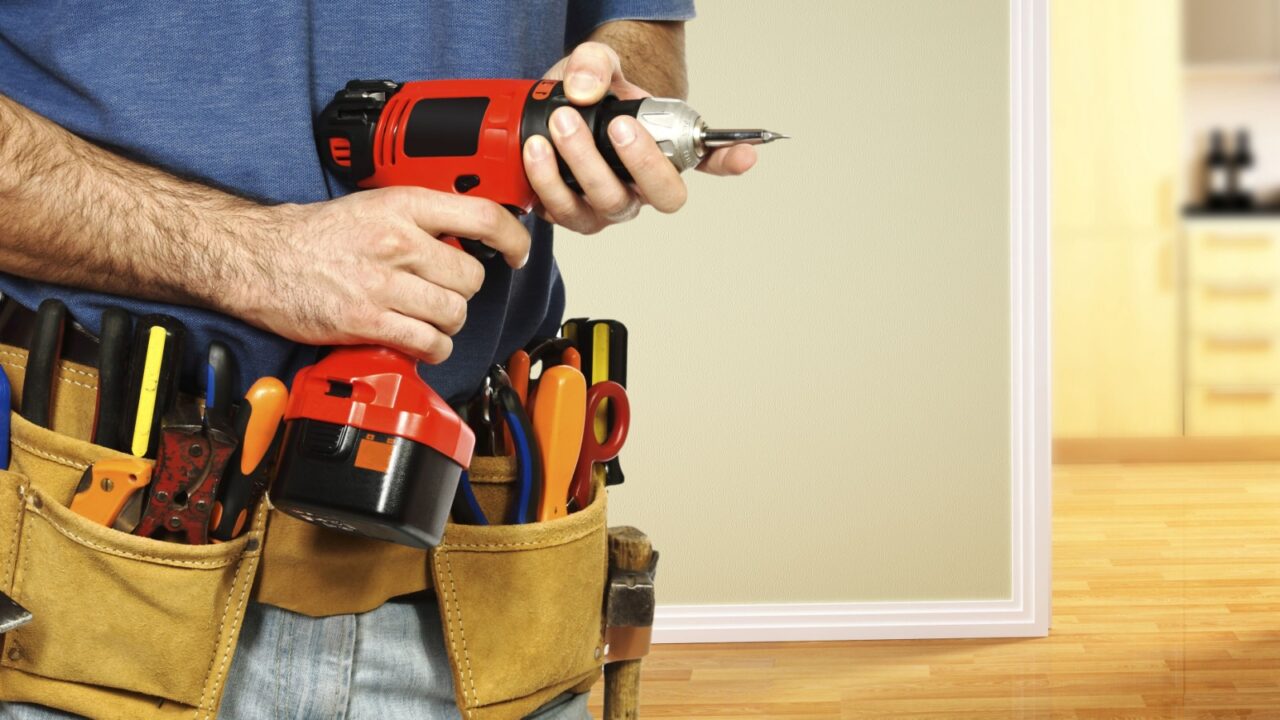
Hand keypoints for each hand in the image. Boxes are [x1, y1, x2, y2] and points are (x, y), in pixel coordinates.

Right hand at [230, 187, 529, 362]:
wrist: (259, 258)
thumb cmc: (316, 235)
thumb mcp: (374, 206)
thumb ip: (422, 219)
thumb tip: (469, 237)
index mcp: (403, 206)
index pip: (483, 216)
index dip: (514, 239)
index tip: (518, 252)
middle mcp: (397, 242)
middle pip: (472, 277)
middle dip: (463, 290)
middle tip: (443, 290)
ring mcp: (382, 283)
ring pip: (454, 313)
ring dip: (447, 323)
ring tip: (427, 318)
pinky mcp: (367, 320)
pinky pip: (428, 343)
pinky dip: (432, 349)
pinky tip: (420, 342)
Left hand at [524, 42, 757, 234]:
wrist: (553, 112)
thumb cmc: (589, 95)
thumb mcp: (596, 64)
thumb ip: (595, 64)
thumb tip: (585, 89)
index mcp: (665, 152)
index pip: (708, 160)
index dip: (730, 161)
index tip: (747, 153)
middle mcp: (642, 186)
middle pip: (661, 195)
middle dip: (640, 162)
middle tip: (616, 125)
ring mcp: (608, 205)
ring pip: (608, 205)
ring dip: (583, 167)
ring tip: (560, 125)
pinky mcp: (570, 213)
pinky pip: (562, 211)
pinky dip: (546, 183)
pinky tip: (536, 153)